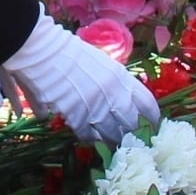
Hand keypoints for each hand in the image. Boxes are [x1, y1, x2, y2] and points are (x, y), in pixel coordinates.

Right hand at [2, 9, 158, 142]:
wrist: (43, 51)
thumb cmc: (70, 53)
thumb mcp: (101, 63)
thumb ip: (114, 83)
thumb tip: (121, 100)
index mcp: (122, 77)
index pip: (148, 105)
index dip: (152, 120)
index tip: (150, 128)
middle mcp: (114, 94)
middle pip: (133, 125)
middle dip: (134, 136)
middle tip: (132, 142)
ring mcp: (96, 107)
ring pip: (113, 135)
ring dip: (114, 142)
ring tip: (112, 144)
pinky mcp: (77, 117)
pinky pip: (90, 136)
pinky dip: (92, 140)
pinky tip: (90, 138)